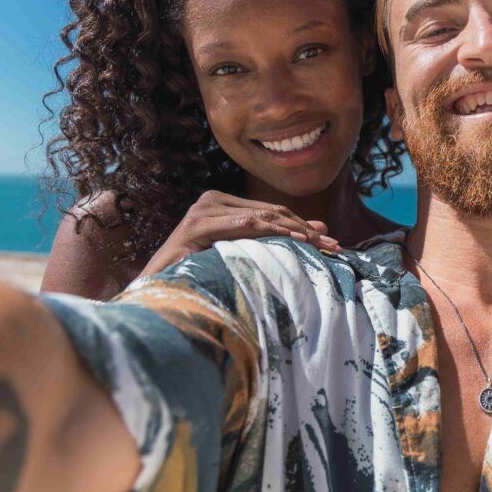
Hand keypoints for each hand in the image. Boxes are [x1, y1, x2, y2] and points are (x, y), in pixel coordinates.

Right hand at [141, 190, 340, 275]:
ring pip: (261, 217)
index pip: (273, 212)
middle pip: (271, 212)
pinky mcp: (197, 224)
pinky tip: (294, 240)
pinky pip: (244, 225)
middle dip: (306, 230)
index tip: (332, 243)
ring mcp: (203, 209)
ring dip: (295, 231)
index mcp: (222, 204)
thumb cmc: (199, 276)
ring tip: (319, 245)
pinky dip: (272, 231)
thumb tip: (321, 229)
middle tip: (334, 247)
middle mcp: (212, 200)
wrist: (158, 292)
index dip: (305, 226)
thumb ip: (275, 238)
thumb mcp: (243, 254)